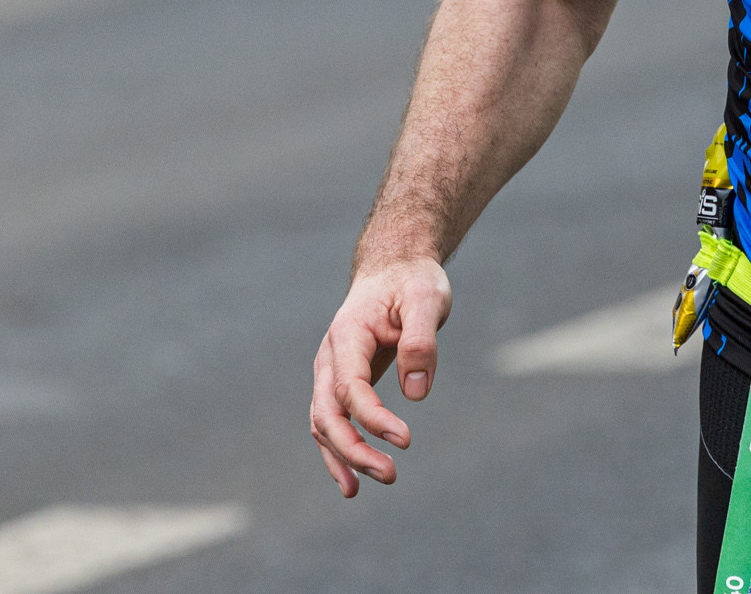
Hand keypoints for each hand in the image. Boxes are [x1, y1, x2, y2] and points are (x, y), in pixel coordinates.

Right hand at [310, 256, 451, 496]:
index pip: (351, 388)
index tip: (405, 440)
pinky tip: (354, 480)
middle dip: (354, 450)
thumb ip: (420, 341)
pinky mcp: (340, 384)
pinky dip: (338, 453)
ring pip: (324, 424)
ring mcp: (330, 372)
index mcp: (347, 336)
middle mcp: (330, 358)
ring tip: (380, 480)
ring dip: (346, 457)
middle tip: (391, 474)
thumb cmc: (412, 281)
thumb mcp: (426, 298)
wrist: (394, 268)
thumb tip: (416, 393)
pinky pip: (330, 423)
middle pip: (327, 414)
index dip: (373, 418)